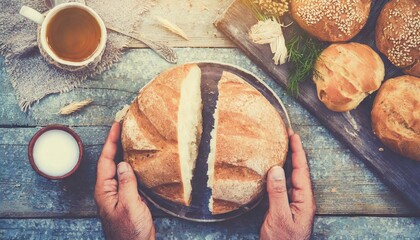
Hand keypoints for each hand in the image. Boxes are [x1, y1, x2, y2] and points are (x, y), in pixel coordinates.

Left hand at [94, 122, 154, 239]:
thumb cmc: (130, 232)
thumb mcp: (129, 205)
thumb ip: (126, 183)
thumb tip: (123, 163)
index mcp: (105, 190)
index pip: (105, 160)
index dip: (110, 141)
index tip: (116, 125)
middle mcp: (109, 189)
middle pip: (110, 161)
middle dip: (115, 143)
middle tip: (124, 126)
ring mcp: (118, 193)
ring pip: (119, 167)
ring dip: (124, 152)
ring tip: (131, 137)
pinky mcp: (128, 197)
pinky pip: (128, 176)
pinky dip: (133, 164)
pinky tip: (140, 160)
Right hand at [260, 129, 315, 239]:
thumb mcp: (279, 217)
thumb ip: (278, 193)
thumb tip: (276, 169)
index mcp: (305, 200)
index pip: (301, 170)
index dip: (298, 152)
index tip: (293, 136)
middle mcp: (302, 199)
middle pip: (299, 171)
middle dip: (295, 152)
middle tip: (288, 136)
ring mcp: (295, 203)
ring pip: (292, 177)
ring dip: (288, 161)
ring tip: (283, 147)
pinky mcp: (287, 207)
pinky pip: (285, 185)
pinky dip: (281, 173)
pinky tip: (275, 169)